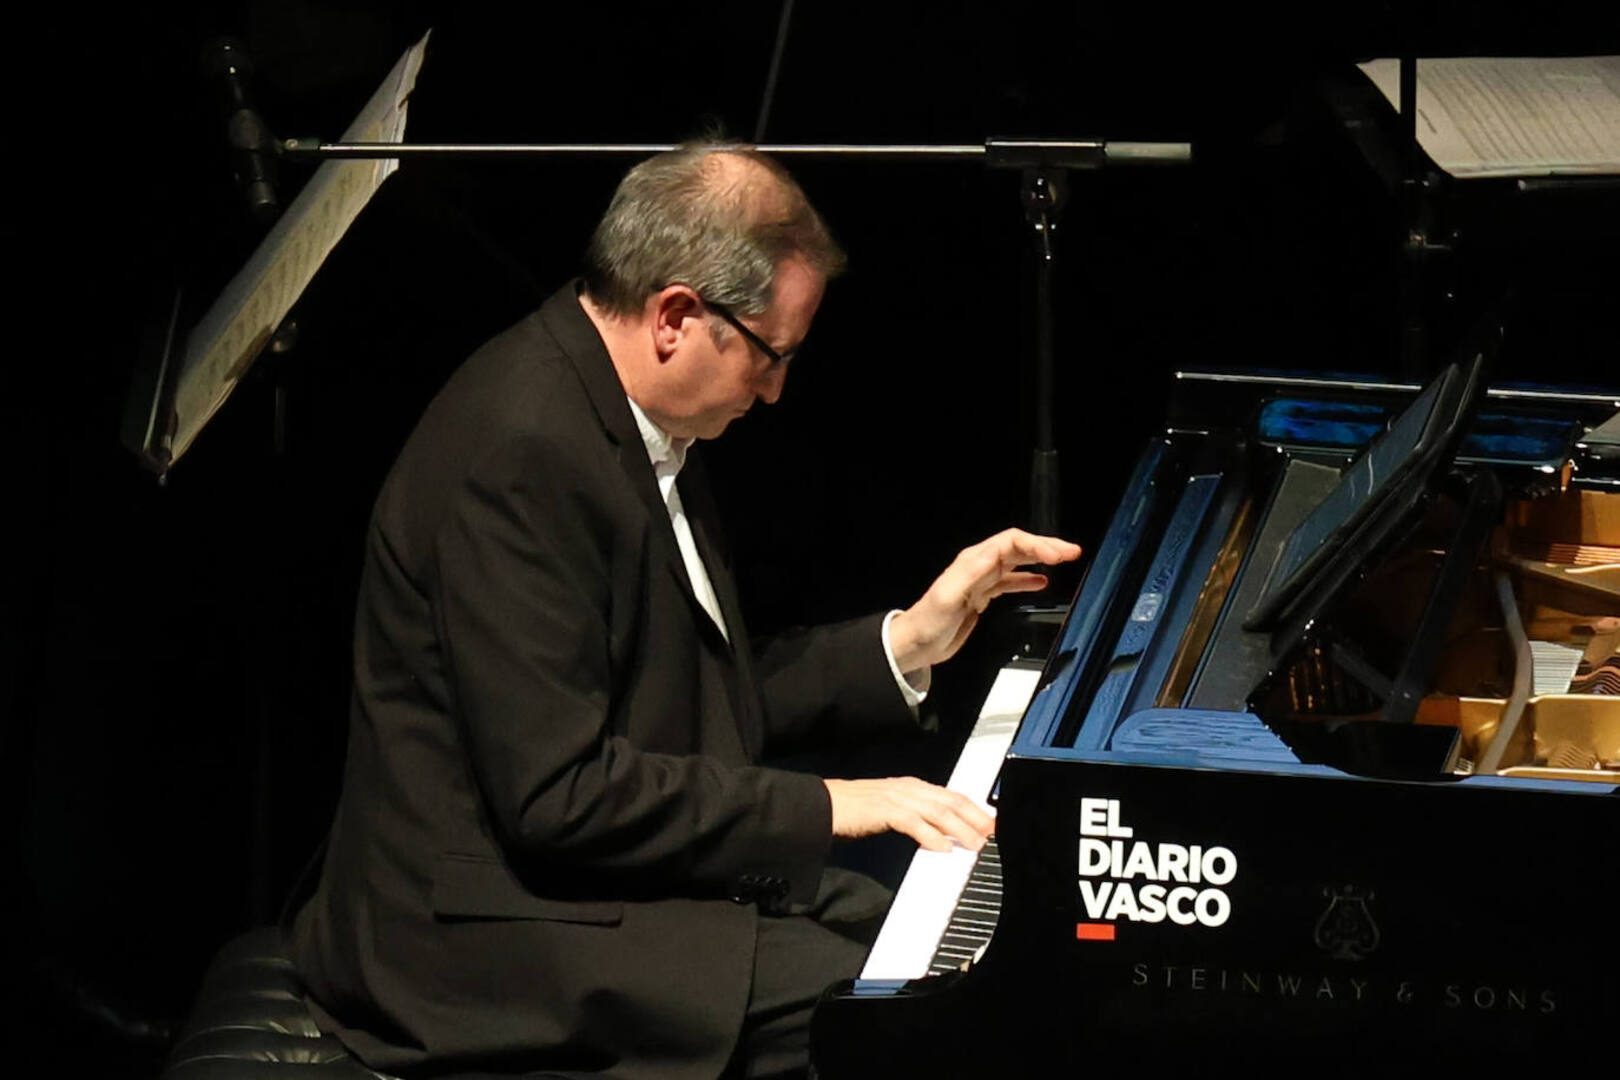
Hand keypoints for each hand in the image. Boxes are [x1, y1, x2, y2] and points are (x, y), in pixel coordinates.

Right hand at [823, 777, 995, 851]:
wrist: (822, 805)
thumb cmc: (853, 811)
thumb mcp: (890, 811)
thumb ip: (915, 818)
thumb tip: (940, 835)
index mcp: (911, 787)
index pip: (951, 795)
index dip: (974, 809)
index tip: (991, 824)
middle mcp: (908, 788)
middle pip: (951, 801)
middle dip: (975, 818)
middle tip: (992, 835)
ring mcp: (896, 797)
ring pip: (937, 811)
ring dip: (959, 829)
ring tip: (974, 845)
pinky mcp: (882, 810)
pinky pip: (912, 822)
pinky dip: (930, 835)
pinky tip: (941, 848)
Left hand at [889, 528, 1081, 672]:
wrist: (916, 644)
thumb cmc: (928, 622)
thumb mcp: (948, 597)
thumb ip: (971, 575)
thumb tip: (994, 556)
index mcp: (972, 562)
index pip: (1011, 542)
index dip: (1036, 545)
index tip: (1058, 555)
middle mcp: (978, 566)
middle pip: (1017, 548)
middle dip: (1045, 547)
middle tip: (1072, 552)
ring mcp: (981, 580)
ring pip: (1016, 562)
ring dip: (1040, 559)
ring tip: (1063, 560)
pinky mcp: (982, 595)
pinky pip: (1009, 581)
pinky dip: (1027, 579)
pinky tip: (1041, 582)